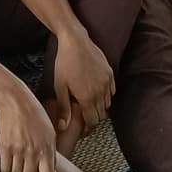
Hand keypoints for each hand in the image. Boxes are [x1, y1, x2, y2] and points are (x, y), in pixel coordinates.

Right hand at [0, 75, 58, 171]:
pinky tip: (7, 171)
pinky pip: (4, 169)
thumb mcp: (50, 132)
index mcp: (47, 149)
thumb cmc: (34, 113)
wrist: (15, 100)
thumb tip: (51, 170)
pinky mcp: (5, 147)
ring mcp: (18, 151)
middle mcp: (33, 152)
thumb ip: (50, 152)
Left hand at [50, 32, 115, 146]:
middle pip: (101, 115)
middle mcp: (100, 91)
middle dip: (93, 119)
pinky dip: (106, 96)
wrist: (75, 41)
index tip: (82, 129)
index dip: (88, 128)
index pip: (93, 121)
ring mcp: (107, 82)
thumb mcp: (60, 86)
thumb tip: (63, 126)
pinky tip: (96, 93)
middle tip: (84, 118)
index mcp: (87, 97)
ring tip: (88, 105)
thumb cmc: (64, 62)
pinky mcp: (110, 73)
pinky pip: (112, 92)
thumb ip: (64, 108)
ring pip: (107, 104)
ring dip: (100, 108)